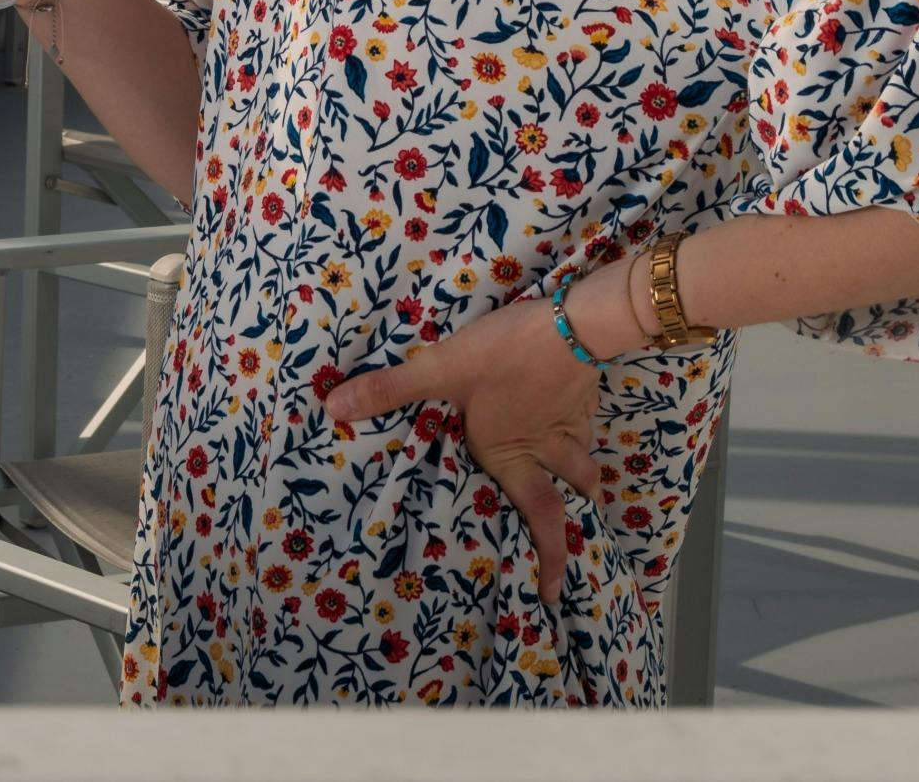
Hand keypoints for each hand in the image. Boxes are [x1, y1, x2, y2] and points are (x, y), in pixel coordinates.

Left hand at [320, 284, 607, 600]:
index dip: (548, 559)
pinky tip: (574, 414)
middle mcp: (542, 447)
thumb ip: (389, 389)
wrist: (573, 325)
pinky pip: (586, 420)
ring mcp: (570, 420)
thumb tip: (332, 408)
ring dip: (582, 475)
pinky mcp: (585, 392)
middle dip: (571, 521)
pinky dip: (582, 426)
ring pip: (582, 457)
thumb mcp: (440, 370)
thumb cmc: (504, 357)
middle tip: (573, 547)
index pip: (537, 517)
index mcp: (509, 454)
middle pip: (569, 492)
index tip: (550, 594)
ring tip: (586, 487)